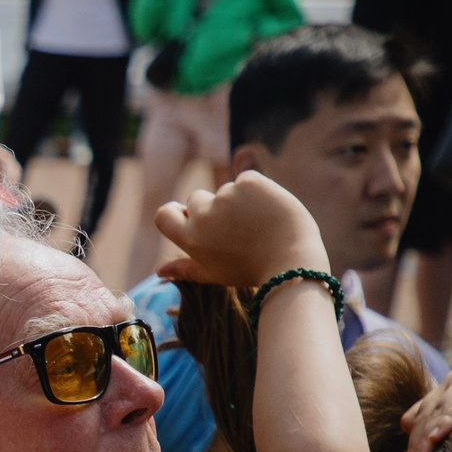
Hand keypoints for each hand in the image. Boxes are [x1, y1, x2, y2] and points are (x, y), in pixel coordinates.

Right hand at [155, 172, 329, 290]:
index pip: (164, 215)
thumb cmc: (251, 271)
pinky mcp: (250, 182)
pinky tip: (269, 210)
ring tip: (260, 224)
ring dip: (240, 201)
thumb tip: (159, 272)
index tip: (189, 215)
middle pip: (198, 199)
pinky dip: (258, 191)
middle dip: (214, 208)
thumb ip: (185, 269)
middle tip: (240, 229)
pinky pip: (248, 179)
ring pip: (226, 189)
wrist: (292, 262)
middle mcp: (203, 215)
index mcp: (190, 238)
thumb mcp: (214, 273)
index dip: (176, 212)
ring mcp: (226, 196)